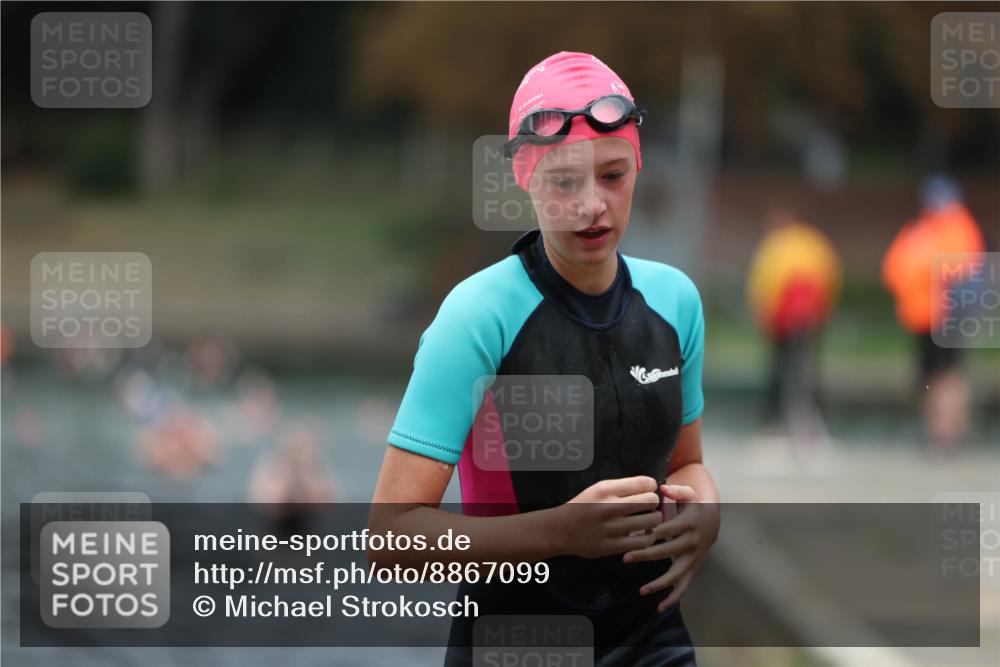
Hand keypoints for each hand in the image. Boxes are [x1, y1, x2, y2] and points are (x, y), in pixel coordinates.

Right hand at [555, 476, 662, 558]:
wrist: (560, 529)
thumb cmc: (582, 507)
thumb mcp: (597, 489)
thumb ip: (622, 488)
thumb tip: (651, 488)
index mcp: (605, 489)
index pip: (644, 482)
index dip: (651, 486)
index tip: (647, 491)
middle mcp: (609, 507)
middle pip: (651, 501)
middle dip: (654, 503)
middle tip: (648, 507)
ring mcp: (610, 528)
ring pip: (651, 521)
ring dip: (653, 520)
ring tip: (647, 520)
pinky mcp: (611, 546)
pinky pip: (643, 542)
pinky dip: (648, 537)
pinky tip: (642, 534)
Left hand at [622, 483, 719, 611]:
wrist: (713, 520)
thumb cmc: (695, 505)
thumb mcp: (690, 493)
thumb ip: (677, 490)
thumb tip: (663, 488)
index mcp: (688, 524)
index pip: (666, 530)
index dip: (649, 533)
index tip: (631, 535)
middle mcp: (692, 543)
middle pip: (666, 552)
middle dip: (645, 555)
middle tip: (626, 557)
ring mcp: (693, 558)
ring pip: (677, 574)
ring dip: (659, 584)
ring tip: (642, 591)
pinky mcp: (693, 567)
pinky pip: (684, 585)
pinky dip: (673, 598)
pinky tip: (660, 607)